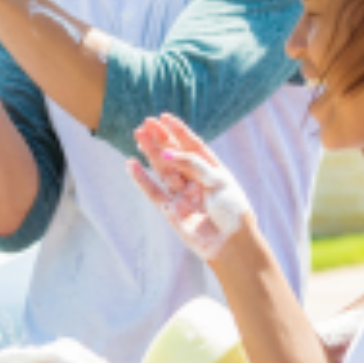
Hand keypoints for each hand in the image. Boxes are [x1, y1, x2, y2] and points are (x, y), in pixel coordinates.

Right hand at [127, 114, 254, 260]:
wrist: (231, 245)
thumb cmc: (232, 212)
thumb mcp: (218, 181)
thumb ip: (192, 165)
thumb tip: (165, 153)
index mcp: (213, 171)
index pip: (193, 146)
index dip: (178, 131)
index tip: (164, 117)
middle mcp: (196, 181)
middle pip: (174, 155)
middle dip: (160, 139)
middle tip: (145, 124)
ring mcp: (182, 196)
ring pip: (162, 169)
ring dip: (150, 152)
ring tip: (138, 136)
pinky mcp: (170, 211)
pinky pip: (152, 191)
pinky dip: (141, 179)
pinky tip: (131, 164)